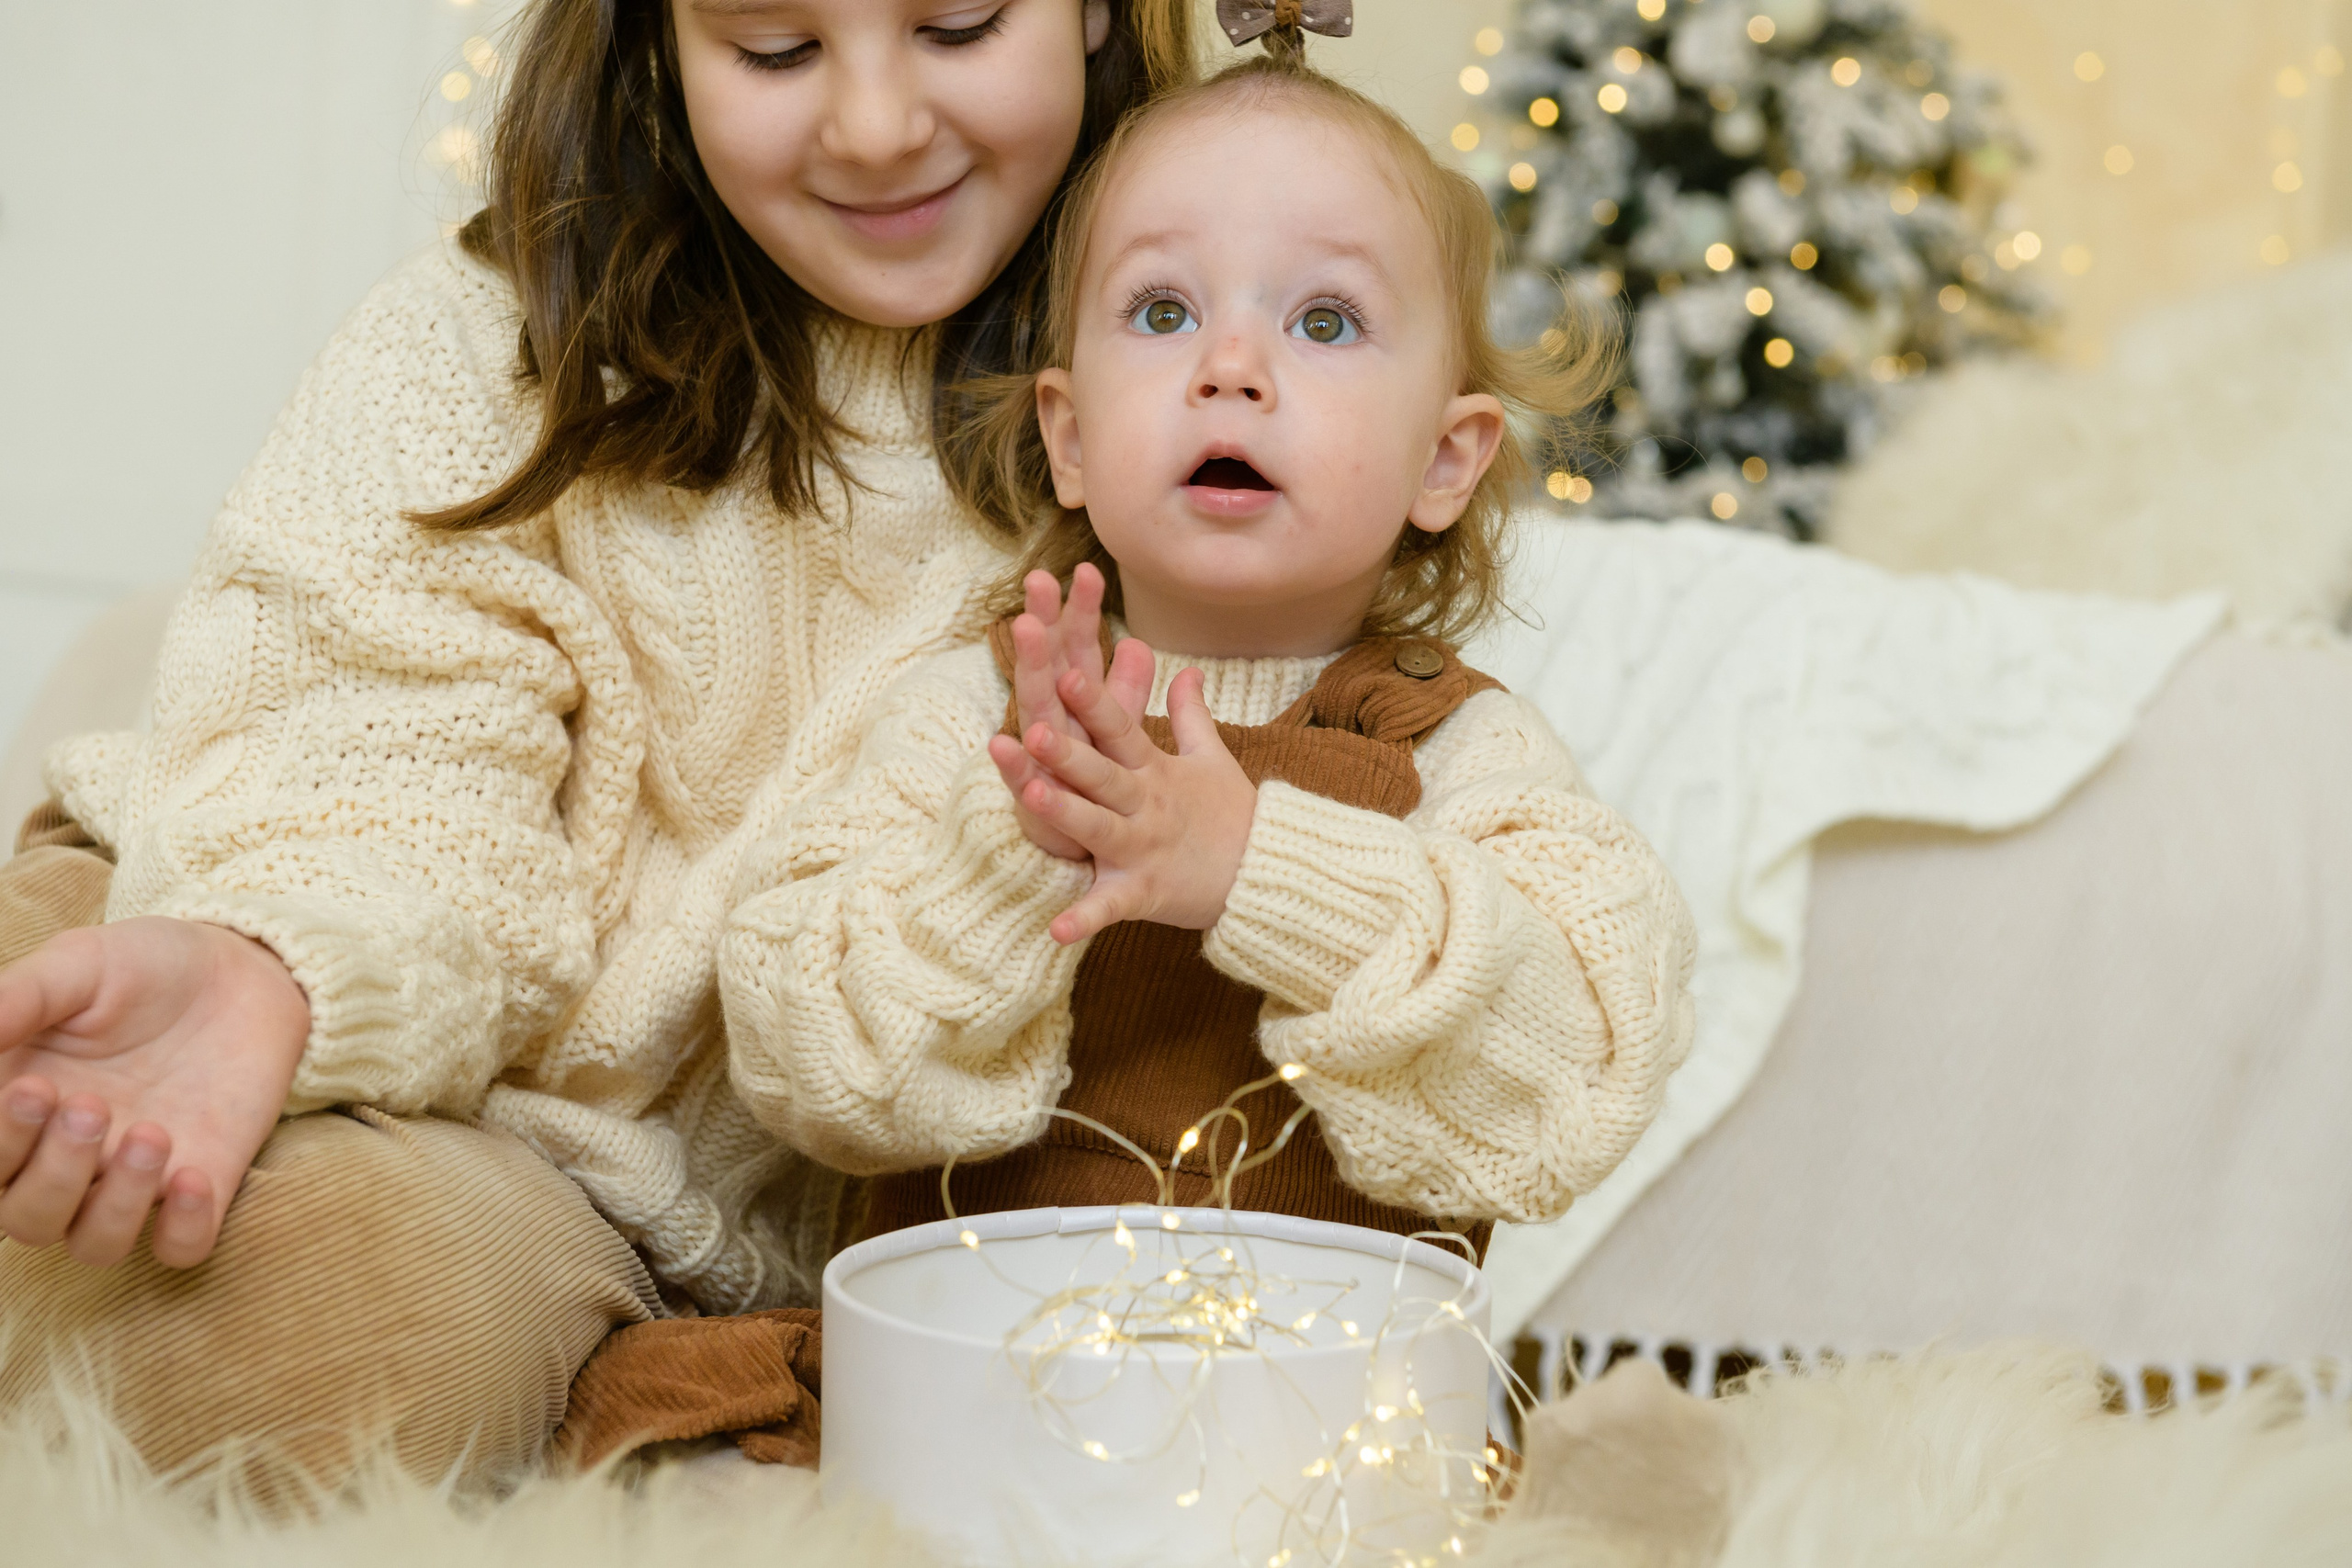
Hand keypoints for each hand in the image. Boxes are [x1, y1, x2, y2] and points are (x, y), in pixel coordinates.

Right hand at [0, 917, 309, 1267]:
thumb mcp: (78, 966)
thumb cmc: (145, 967)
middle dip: (51, 1173)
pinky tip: (194, 1177)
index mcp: (16, 1109)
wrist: (243, 969)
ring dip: (113, 1205)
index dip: (0, 1142)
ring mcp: (132, 1177)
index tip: (31, 1088)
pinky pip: (180, 1248)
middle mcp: (64, 1157)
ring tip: (151, 1133)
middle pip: (25, 1218)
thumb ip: (19, 999)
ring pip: (94, 1243)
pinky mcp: (202, 1184)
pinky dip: (181, 1230)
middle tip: (87, 1105)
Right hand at [990, 564, 1153, 859]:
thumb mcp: (1116, 734)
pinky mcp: (1031, 800)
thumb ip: (1126, 692)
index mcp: (1076, 705)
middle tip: (1039, 578)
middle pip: (1050, 663)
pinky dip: (1010, 764)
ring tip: (1024, 630)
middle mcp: (1053, 723)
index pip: (1078, 648)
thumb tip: (1140, 643)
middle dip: (1045, 621)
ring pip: (1033, 707)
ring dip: (1028, 669)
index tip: (1086, 568)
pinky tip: (999, 742)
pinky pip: (1019, 779)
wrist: (1080, 853)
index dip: (1082, 610)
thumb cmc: (1096, 788)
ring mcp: (1038, 758)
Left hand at [1008, 656, 1257, 944]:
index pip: (1121, 730)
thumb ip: (1190, 714)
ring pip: (1098, 828)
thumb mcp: (1213, 758)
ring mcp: (1142, 850)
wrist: (1266, 875)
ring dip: (1065, 814)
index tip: (1065, 673)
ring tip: (1028, 796)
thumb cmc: (1234, 815)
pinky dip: (1085, 920)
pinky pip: (1110, 907)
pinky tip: (1055, 931)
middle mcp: (1145, 806)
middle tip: (1034, 729)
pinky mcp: (1144, 893)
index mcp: (1156, 771)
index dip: (1095, 703)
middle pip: (1103, 775)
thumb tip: (1189, 670)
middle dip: (1069, 753)